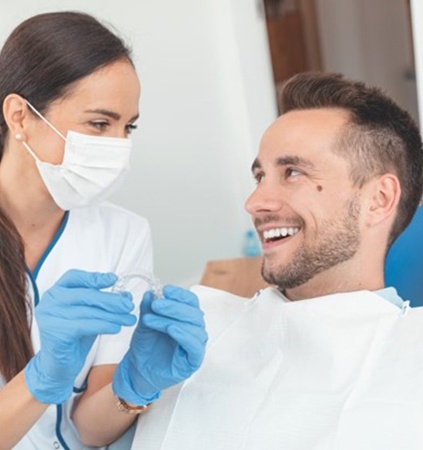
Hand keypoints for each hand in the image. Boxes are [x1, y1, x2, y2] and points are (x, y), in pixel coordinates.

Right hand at [24, 269, 135, 403]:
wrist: (60, 366)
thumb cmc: (75, 337)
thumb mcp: (91, 315)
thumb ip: (104, 303)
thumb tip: (126, 296)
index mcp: (56, 291)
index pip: (74, 277)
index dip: (95, 277)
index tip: (114, 279)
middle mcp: (49, 301)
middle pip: (85, 295)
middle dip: (111, 300)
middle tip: (129, 306)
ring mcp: (49, 316)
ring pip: (87, 311)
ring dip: (112, 315)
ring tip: (129, 319)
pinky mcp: (54, 332)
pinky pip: (84, 325)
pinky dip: (103, 325)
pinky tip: (117, 328)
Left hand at [112, 285, 206, 404]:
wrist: (138, 371)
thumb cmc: (145, 347)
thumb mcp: (145, 323)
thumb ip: (149, 308)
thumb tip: (151, 292)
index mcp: (186, 318)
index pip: (191, 302)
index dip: (180, 294)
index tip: (165, 290)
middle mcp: (195, 330)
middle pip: (194, 313)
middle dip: (174, 306)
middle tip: (156, 304)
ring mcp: (196, 345)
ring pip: (194, 327)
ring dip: (173, 319)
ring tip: (152, 319)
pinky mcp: (193, 361)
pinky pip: (195, 346)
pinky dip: (184, 336)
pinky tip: (171, 329)